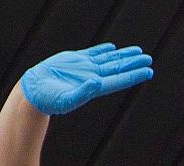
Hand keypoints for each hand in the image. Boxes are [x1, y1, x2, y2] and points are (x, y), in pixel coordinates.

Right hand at [21, 43, 152, 115]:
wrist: (34, 91)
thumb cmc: (49, 100)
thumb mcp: (67, 98)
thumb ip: (83, 92)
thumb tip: (96, 82)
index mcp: (94, 87)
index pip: (120, 80)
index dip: (134, 75)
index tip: (149, 71)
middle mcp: (93, 77)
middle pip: (118, 68)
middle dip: (133, 63)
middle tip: (149, 58)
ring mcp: (84, 67)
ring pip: (108, 59)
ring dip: (123, 55)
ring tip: (138, 52)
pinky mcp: (74, 60)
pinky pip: (92, 53)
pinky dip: (103, 50)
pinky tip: (113, 48)